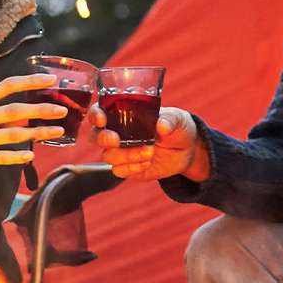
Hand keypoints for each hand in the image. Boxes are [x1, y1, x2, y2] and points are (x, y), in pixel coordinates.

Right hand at [0, 73, 65, 181]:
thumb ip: (8, 106)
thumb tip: (41, 103)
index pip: (8, 85)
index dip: (30, 81)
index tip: (51, 79)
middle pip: (14, 111)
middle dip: (40, 110)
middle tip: (61, 110)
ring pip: (13, 134)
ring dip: (38, 133)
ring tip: (59, 131)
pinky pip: (3, 156)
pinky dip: (18, 156)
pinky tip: (31, 155)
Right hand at [93, 104, 208, 180]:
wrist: (187, 151)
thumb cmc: (177, 126)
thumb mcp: (177, 118)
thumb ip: (169, 120)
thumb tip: (161, 126)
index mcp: (124, 114)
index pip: (99, 112)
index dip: (95, 115)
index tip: (102, 120)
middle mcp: (118, 133)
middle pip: (96, 136)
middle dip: (103, 138)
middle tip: (117, 140)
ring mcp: (121, 152)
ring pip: (108, 156)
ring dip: (126, 155)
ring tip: (149, 152)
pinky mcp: (128, 168)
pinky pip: (119, 171)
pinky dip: (132, 168)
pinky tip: (147, 163)